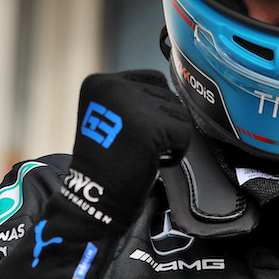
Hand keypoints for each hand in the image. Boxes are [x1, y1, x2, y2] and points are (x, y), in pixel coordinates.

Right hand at [56, 71, 192, 228]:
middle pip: (168, 95)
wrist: (93, 199)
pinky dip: (175, 153)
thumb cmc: (105, 165)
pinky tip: (151, 161)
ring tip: (142, 153)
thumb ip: (134, 100)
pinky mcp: (152, 125)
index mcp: (100, 82)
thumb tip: (174, 95)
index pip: (152, 79)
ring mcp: (134, 104)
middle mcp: (114, 86)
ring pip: (180, 113)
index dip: (154, 108)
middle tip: (137, 146)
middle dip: (162, 124)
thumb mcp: (110, 117)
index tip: (136, 132)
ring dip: (170, 137)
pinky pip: (185, 133)